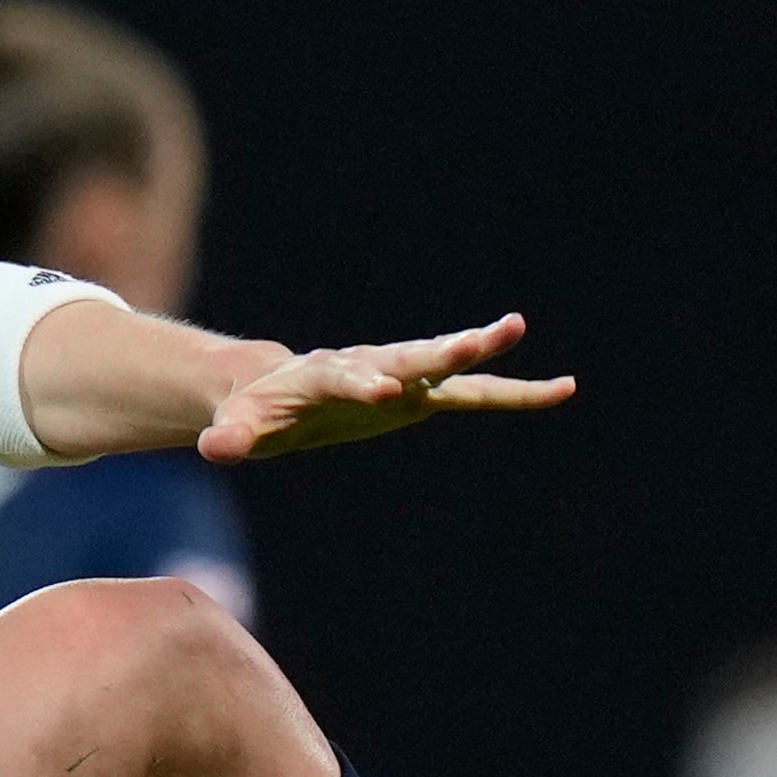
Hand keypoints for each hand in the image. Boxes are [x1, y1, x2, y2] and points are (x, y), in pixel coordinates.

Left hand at [198, 314, 573, 462]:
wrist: (276, 391)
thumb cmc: (256, 412)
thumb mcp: (240, 427)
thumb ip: (232, 436)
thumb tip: (215, 449)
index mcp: (325, 373)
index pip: (346, 375)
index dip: (364, 384)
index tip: (386, 392)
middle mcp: (370, 365)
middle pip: (408, 355)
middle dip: (441, 350)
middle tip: (479, 338)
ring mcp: (402, 376)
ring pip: (447, 364)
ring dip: (481, 349)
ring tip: (517, 327)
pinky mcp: (424, 396)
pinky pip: (476, 395)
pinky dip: (517, 394)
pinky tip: (561, 390)